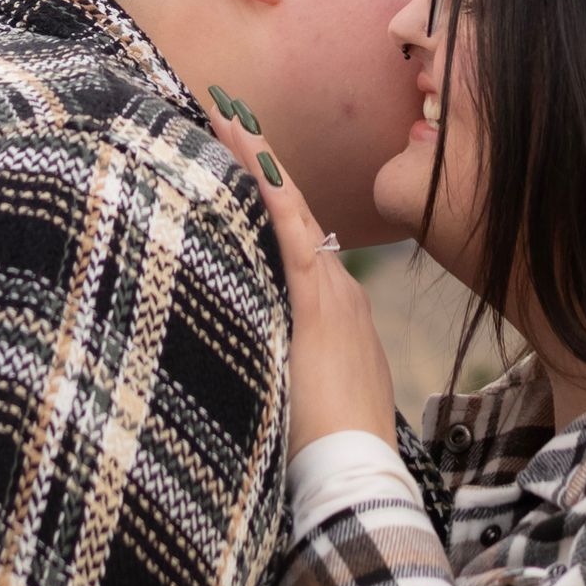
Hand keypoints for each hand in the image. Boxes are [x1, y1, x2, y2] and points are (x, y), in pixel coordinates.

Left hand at [207, 97, 396, 457]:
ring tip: (229, 115)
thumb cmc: (331, 450)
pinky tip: (256, 158)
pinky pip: (293, 234)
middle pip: (296, 213)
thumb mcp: (312, 397)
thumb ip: (294, 366)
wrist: (356, 474)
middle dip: (263, 162)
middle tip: (229, 111)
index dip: (274, 199)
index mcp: (337, 314)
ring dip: (260, 162)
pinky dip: (274, 194)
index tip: (250, 161)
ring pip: (292, 212)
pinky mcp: (319, 305)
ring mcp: (333, 294)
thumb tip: (263, 356)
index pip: (300, 240)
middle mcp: (341, 293)